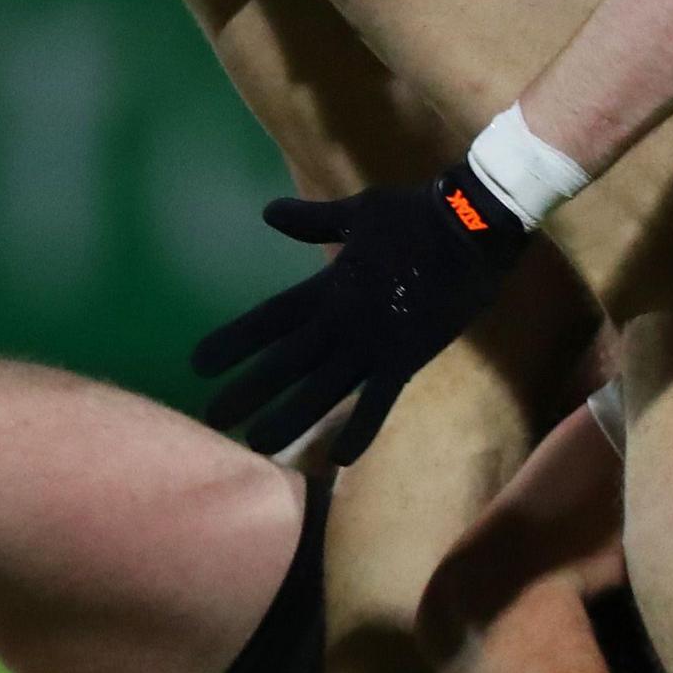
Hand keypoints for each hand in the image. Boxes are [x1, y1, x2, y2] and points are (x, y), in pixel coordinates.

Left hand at [193, 162, 530, 462]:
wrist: (473, 227)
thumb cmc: (414, 215)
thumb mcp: (357, 212)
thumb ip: (312, 221)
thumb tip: (268, 213)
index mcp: (329, 286)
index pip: (269, 318)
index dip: (233, 342)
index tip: (199, 363)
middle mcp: (343, 320)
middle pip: (285, 362)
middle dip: (248, 390)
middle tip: (212, 418)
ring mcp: (375, 343)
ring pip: (323, 390)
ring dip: (289, 418)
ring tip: (257, 443)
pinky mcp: (408, 358)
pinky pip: (380, 402)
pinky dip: (361, 430)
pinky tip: (339, 459)